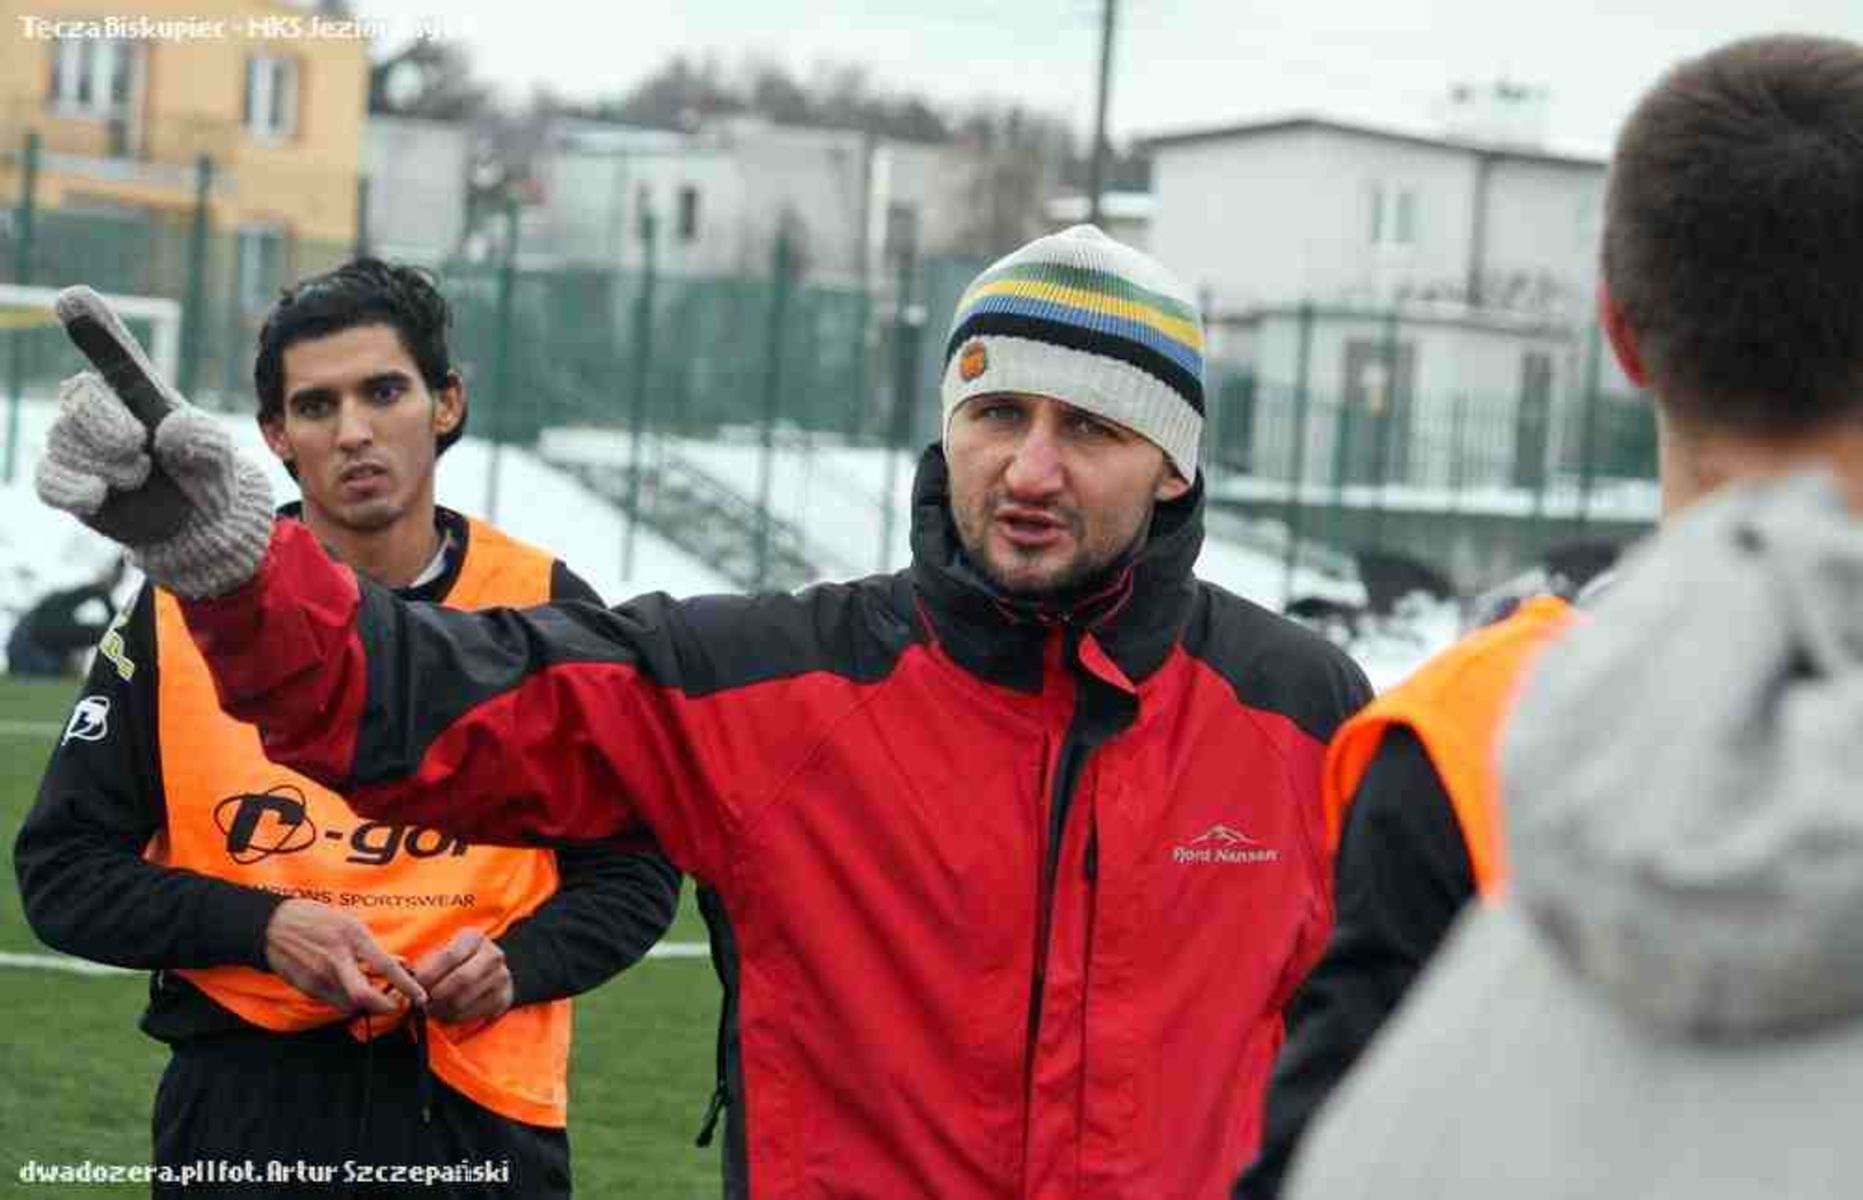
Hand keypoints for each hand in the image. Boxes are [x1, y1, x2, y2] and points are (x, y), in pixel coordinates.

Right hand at [35, 287, 273, 598]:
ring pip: (66, 442)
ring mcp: (77, 444)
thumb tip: (167, 431)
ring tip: (140, 478)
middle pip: (81, 398)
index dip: (93, 325)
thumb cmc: (206, 474)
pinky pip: (49, 479)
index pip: (112, 351)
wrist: (197, 524)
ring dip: (108, 466)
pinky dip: (74, 488)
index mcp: (138, 390)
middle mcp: (100, 409)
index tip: (72, 296)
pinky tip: (98, 495)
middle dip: (108, 425)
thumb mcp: (217, 455)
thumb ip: (203, 440)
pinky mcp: (65, 481)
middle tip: (140, 450)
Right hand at [263, 899, 426, 1015]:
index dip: (406, 985)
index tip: (421, 997)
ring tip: (372, 993)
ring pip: (350, 1004)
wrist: (273, 925)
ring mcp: (319, 976)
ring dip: (365, 1004)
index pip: (385, 966)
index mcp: (353, 937)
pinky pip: (333, 1002)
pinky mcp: (306, 987)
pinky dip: (345, 1000)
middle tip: (396, 1006)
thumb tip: (399, 962)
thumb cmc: (317, 919)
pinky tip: (347, 988)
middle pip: (365, 996)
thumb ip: (372, 947)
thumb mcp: (350, 923)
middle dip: (385, 1007)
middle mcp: (337, 959)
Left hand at [411, 929, 514, 1024]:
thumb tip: (405, 982)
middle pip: (462, 979)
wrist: (486, 971)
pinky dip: (454, 1018)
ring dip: (442, 1009)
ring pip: (466, 999)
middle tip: (421, 1003)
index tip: (414, 987)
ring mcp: (501, 976)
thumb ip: (424, 965)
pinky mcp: (503, 997)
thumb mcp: (441, 953)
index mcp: (474, 938)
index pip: (450, 955)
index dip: (429, 974)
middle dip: (437, 994)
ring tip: (430, 1010)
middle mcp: (493, 954)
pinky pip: (473, 1013)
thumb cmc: (453, 962)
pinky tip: (445, 1014)